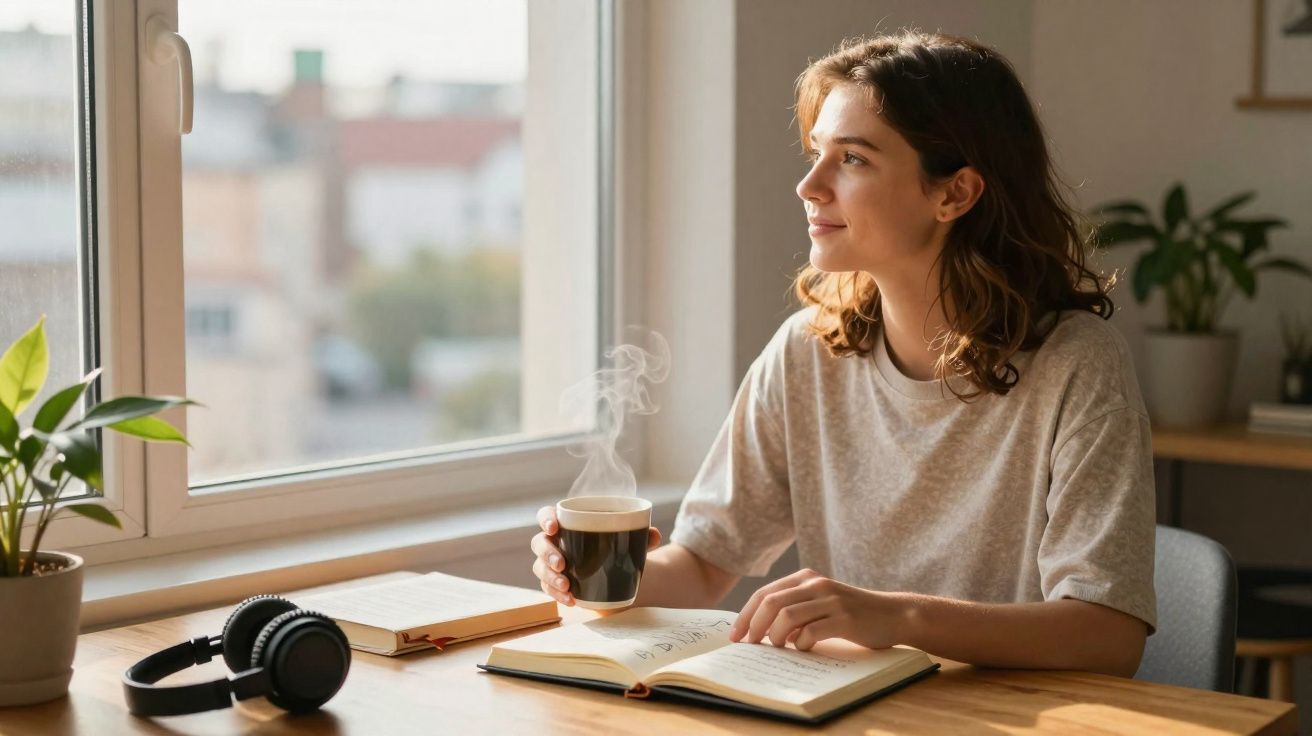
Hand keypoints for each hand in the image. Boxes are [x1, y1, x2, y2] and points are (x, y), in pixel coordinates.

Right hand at [530, 505, 661, 606]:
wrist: (619, 574)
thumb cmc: (617, 547)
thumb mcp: (631, 541)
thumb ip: (642, 535)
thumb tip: (654, 534)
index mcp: (568, 523)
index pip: (547, 515)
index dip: (546, 519)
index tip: (554, 527)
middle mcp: (556, 542)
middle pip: (539, 542)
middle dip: (547, 553)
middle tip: (562, 564)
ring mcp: (552, 564)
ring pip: (539, 568)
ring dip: (550, 577)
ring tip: (567, 586)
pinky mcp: (555, 583)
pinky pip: (548, 588)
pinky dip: (557, 595)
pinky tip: (570, 600)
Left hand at [728, 568, 908, 650]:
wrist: (892, 615)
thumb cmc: (851, 614)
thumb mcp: (820, 605)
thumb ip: (795, 612)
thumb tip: (762, 632)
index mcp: (805, 577)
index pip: (764, 593)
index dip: (746, 615)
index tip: (735, 636)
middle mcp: (815, 584)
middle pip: (770, 602)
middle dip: (753, 626)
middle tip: (748, 645)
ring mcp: (830, 600)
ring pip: (786, 615)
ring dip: (775, 636)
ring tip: (778, 648)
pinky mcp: (844, 618)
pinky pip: (811, 632)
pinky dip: (801, 644)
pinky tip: (804, 648)